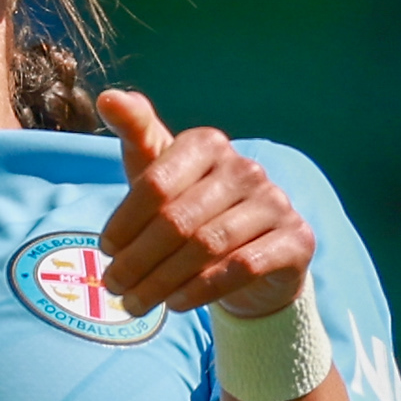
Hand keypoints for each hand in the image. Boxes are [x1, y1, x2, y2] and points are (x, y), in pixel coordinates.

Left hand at [96, 90, 314, 320]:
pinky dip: (202, 289)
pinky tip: (176, 305)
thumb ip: (136, 134)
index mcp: (208, 144)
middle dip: (138, 260)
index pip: (155, 183)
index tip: (105, 251)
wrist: (253, 259)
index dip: (125, 221)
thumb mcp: (159, 173)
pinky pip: (242, 267)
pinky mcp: (295, 239)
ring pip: (207, 246)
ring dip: (162, 281)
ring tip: (134, 304)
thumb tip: (110, 95)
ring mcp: (275, 202)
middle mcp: (246, 168)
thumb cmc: (192, 209)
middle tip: (112, 287)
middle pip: (177, 220)